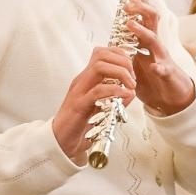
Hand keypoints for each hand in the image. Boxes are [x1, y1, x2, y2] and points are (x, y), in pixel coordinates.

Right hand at [53, 46, 135, 163]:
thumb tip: (131, 92)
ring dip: (121, 73)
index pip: (102, 53)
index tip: (133, 69)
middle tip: (134, 78)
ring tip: (131, 86)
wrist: (61, 141)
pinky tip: (124, 95)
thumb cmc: (82, 124)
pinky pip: (98, 90)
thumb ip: (117, 99)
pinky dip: (115, 90)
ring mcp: (79, 91)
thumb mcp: (104, 108)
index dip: (121, 55)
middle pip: (101, 54)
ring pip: (99, 67)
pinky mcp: (79, 105)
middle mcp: (82, 81)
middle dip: (123, 61)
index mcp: (87, 79)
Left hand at [123, 0, 194, 115]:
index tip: (126, 0)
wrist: (172, 98)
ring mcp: (163, 59)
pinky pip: (164, 69)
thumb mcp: (137, 62)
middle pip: (152, 21)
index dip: (137, 8)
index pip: (144, 19)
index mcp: (147, 43)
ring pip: (155, 41)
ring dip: (143, 32)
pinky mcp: (167, 75)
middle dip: (141, 10)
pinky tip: (154, 67)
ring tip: (131, 25)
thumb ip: (128, 51)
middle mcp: (156, 47)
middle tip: (128, 5)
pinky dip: (159, 68)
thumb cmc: (152, 79)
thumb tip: (111, 40)